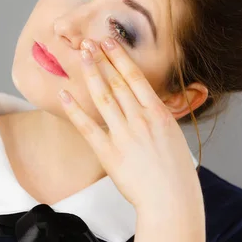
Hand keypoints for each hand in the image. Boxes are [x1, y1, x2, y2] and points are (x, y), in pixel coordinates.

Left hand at [57, 37, 201, 214]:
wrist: (171, 199)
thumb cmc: (176, 172)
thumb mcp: (172, 135)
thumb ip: (156, 116)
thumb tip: (145, 101)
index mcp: (158, 113)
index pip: (135, 77)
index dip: (119, 57)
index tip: (108, 41)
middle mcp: (140, 119)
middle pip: (116, 82)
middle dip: (101, 58)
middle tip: (88, 41)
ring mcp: (123, 135)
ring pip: (103, 97)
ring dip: (90, 74)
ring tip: (80, 56)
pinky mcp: (108, 153)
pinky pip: (87, 127)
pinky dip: (74, 109)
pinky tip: (64, 94)